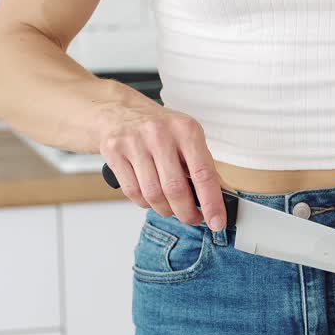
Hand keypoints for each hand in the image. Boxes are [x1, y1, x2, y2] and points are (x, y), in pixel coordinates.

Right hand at [96, 103, 227, 230]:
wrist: (120, 111)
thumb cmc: (159, 129)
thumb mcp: (187, 137)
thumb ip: (203, 166)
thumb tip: (220, 198)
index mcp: (186, 130)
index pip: (203, 174)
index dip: (211, 203)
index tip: (217, 222)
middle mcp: (160, 134)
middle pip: (175, 190)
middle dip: (187, 213)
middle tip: (193, 218)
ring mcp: (134, 143)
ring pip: (153, 195)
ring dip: (165, 210)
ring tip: (171, 207)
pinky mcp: (114, 152)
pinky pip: (133, 192)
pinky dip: (145, 203)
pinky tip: (151, 197)